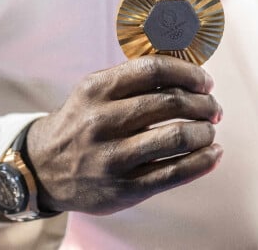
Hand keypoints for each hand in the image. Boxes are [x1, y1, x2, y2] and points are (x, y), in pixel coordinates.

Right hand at [26, 55, 222, 215]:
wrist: (44, 168)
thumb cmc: (82, 121)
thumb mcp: (93, 90)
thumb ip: (131, 78)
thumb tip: (185, 68)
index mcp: (97, 89)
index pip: (153, 70)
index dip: (188, 73)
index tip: (205, 80)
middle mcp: (103, 121)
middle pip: (170, 103)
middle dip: (203, 103)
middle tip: (213, 106)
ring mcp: (114, 157)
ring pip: (176, 138)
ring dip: (204, 131)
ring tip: (210, 129)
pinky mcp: (124, 189)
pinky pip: (174, 173)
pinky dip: (202, 162)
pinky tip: (212, 153)